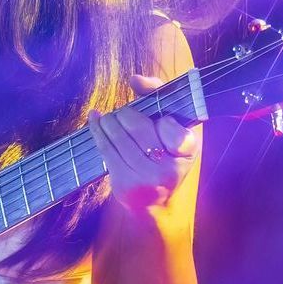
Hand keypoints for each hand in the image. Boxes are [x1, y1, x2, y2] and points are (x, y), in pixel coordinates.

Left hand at [87, 74, 198, 211]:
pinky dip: (96, 128)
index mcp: (188, 152)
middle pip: (137, 126)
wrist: (157, 203)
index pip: (174, 129)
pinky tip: (94, 119)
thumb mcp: (175, 129)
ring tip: (109, 118)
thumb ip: (159, 96)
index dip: (164, 121)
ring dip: (109, 120)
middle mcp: (169, 168)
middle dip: (126, 114)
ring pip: (118, 134)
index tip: (162, 120)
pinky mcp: (125, 184)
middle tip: (124, 114)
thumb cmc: (166, 156)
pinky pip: (105, 148)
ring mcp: (145, 179)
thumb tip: (135, 79)